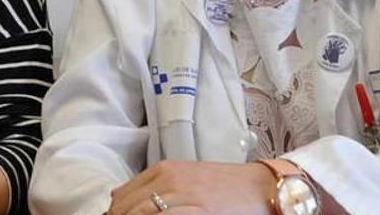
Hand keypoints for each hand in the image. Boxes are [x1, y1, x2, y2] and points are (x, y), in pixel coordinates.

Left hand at [107, 161, 274, 214]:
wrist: (263, 187)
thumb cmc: (227, 186)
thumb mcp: (187, 178)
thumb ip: (158, 186)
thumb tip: (121, 197)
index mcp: (164, 170)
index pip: (123, 194)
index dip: (115, 212)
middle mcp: (169, 179)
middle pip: (127, 206)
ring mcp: (182, 195)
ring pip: (140, 213)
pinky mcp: (196, 210)